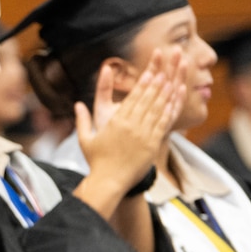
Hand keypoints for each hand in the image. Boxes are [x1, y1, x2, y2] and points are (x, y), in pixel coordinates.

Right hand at [72, 49, 187, 216]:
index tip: (150, 72)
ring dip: (165, 94)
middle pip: (147, 100)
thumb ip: (82, 120)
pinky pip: (163, 125)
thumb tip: (77, 104)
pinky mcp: (152, 145)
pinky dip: (169, 112)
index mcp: (115, 123)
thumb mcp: (85, 139)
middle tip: (165, 70)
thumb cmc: (96, 161)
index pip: (132, 98)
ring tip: (172, 81)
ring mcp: (143, 135)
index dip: (143, 84)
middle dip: (156, 84)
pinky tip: (173, 103)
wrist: (109, 181)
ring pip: (157, 110)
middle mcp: (131, 126)